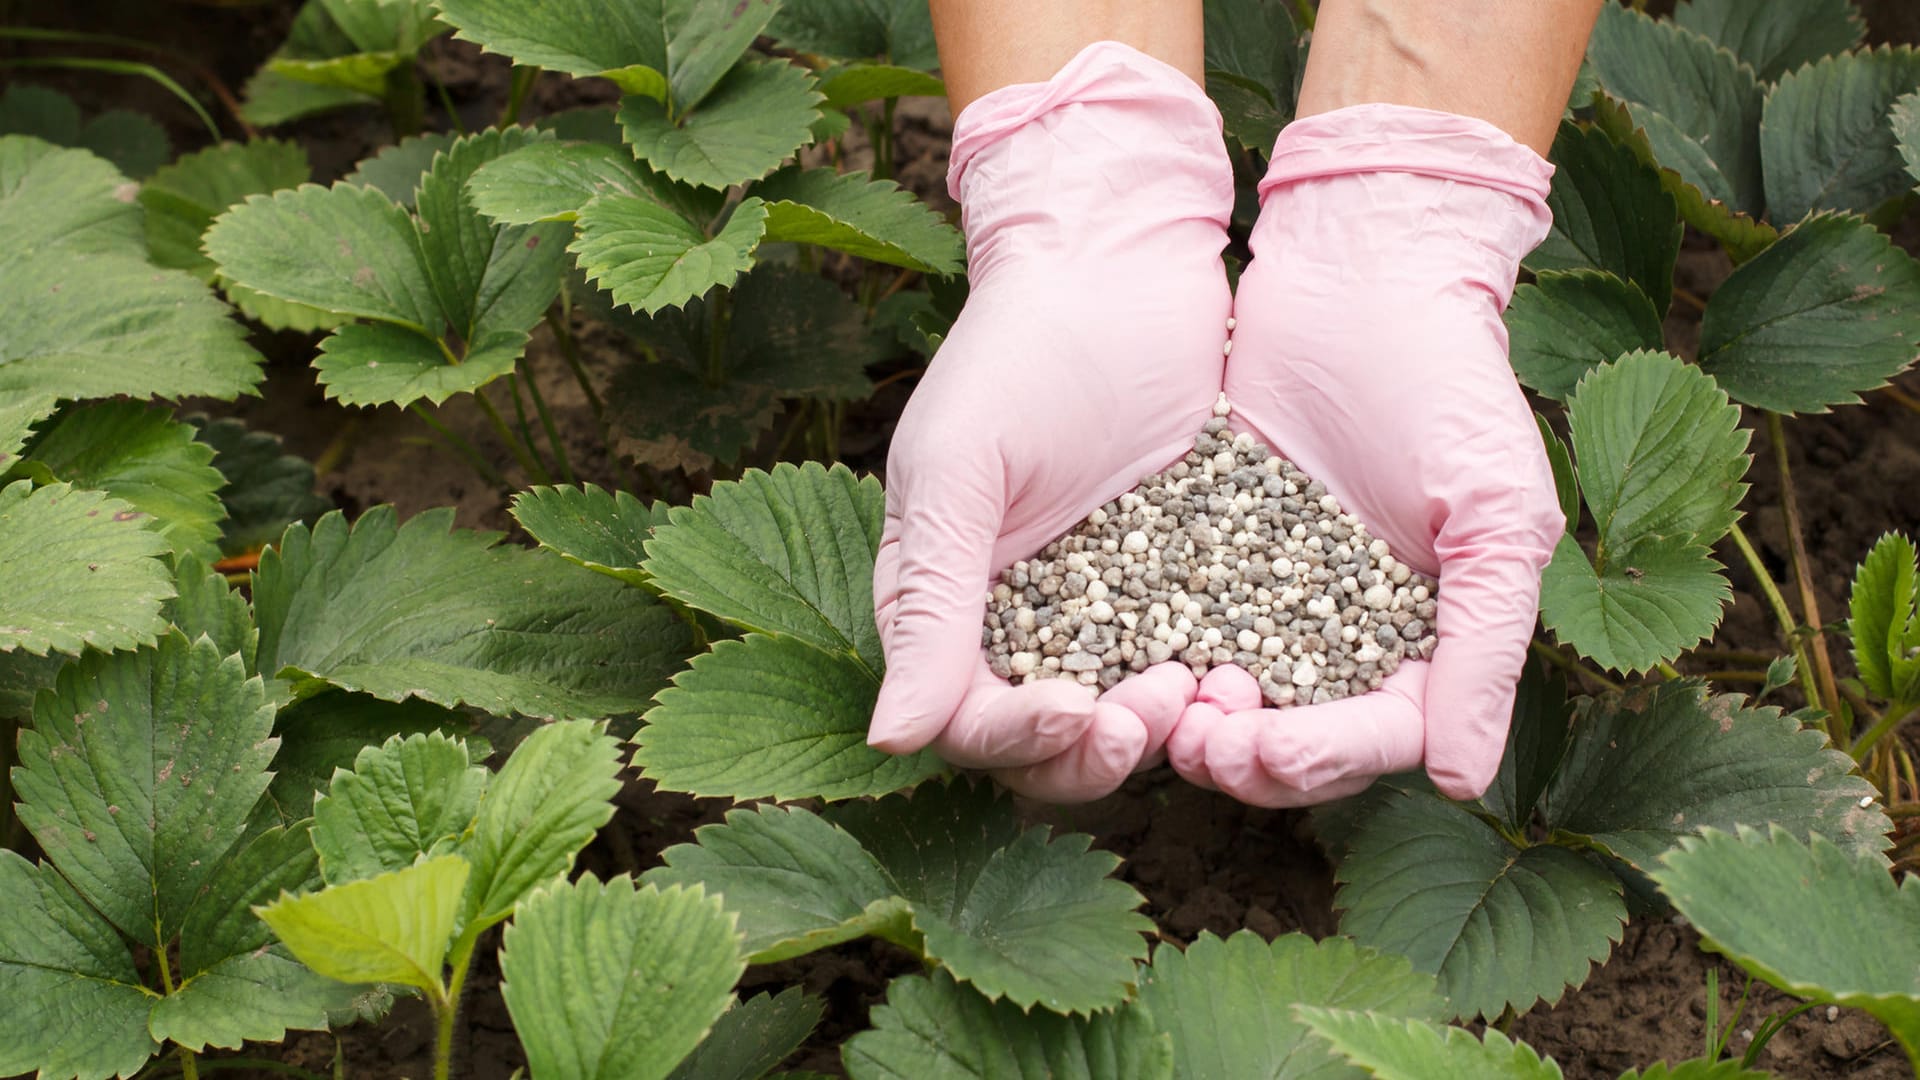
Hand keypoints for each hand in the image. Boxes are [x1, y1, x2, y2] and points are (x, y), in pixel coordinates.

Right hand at [867, 42, 1234, 801]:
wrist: (1119, 266)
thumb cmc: (1016, 353)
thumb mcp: (960, 472)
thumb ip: (930, 603)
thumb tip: (892, 739)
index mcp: (943, 602)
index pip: (967, 720)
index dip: (1017, 737)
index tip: (1076, 709)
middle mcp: (1018, 621)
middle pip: (1046, 745)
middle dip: (1096, 750)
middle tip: (1154, 711)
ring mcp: (1104, 607)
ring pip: (1122, 721)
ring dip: (1159, 732)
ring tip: (1207, 692)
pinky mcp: (1179, 583)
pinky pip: (1191, 662)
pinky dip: (1212, 686)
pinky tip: (1246, 672)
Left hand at [1166, 104, 1563, 805]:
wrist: (1360, 275)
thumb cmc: (1451, 386)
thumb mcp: (1494, 516)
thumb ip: (1486, 647)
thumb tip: (1463, 784)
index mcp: (1424, 642)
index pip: (1377, 738)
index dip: (1326, 759)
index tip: (1274, 749)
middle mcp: (1341, 636)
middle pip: (1293, 741)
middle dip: (1247, 758)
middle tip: (1200, 741)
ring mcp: (1265, 596)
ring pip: (1225, 700)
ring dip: (1191, 723)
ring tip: (1162, 709)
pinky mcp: (1199, 553)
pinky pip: (1170, 624)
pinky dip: (1149, 654)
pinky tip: (1121, 658)